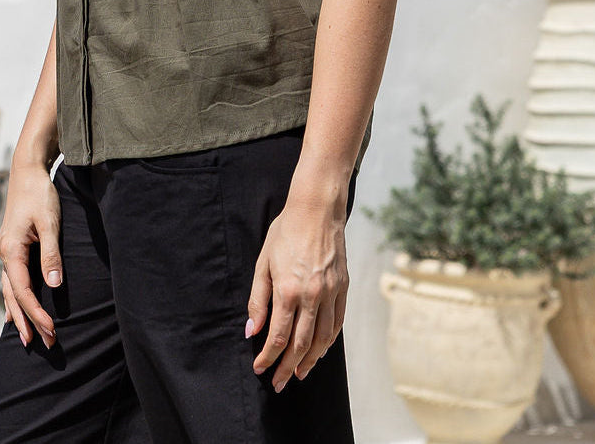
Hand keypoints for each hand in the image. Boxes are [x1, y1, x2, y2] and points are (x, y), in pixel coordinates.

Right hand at [0, 160, 62, 349]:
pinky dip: (14, 297)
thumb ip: (51, 255)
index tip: (52, 330)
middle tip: (43, 344)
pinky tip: (14, 309)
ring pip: (10, 289)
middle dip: (27, 321)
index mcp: (11, 251)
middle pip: (14, 296)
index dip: (37, 314)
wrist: (27, 170)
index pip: (23, 292)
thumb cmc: (40, 194)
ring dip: (19, 313)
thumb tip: (53, 286)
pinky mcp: (12, 245)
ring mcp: (6, 250)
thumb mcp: (50, 223)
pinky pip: (11, 279)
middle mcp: (4, 253)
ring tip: (26, 337)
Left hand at [246, 193, 348, 392]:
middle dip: (287, 367)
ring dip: (310, 360)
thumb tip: (251, 330)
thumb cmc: (285, 233)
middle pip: (300, 344)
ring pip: (322, 339)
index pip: (277, 336)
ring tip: (299, 373)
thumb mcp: (263, 263)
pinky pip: (337, 323)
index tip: (260, 368)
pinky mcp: (343, 288)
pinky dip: (328, 342)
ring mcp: (331, 293)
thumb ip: (258, 299)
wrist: (317, 210)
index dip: (267, 356)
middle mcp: (312, 296)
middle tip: (279, 383)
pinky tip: (319, 351)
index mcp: (288, 290)